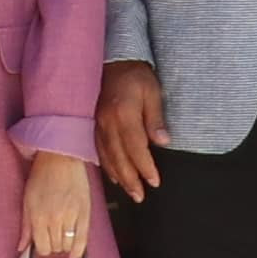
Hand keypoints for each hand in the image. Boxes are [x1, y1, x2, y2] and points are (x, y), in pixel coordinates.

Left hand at [19, 153, 92, 257]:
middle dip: (53, 246)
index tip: (42, 243)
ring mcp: (72, 216)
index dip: (41, 248)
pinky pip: (83, 238)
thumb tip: (21, 247)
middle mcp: (55, 219)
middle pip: (55, 248)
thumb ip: (25, 227)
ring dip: (64, 246)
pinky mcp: (85, 213)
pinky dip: (79, 250)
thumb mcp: (27, 201)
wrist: (61, 158)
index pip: (42, 247)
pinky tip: (74, 256)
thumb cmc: (42, 176)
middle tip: (51, 236)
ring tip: (61, 237)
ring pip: (68, 245)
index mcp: (38, 216)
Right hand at [92, 62, 166, 206]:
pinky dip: (106, 165)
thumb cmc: (137, 76)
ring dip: (118, 176)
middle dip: (130, 179)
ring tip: (129, 192)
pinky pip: (98, 149)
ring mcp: (97, 124)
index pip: (135, 147)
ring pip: (106, 156)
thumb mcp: (153, 92)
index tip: (155, 182)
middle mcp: (107, 122)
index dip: (145, 167)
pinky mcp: (93, 124)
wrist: (114, 60)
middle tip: (140, 196)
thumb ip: (156, 118)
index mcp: (124, 113)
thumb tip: (163, 143)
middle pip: (118, 157)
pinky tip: (114, 176)